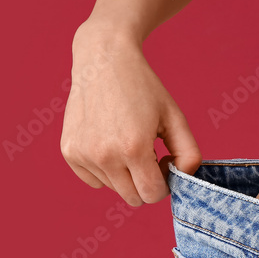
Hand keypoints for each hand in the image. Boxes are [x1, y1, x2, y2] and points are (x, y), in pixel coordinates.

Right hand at [60, 19, 201, 206]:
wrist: (103, 59)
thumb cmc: (143, 88)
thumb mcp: (175, 117)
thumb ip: (189, 153)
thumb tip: (183, 179)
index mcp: (133, 148)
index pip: (152, 194)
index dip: (164, 183)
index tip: (163, 162)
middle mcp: (104, 155)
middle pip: (133, 198)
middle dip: (145, 182)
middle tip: (148, 154)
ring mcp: (83, 154)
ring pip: (113, 189)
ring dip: (125, 175)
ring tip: (126, 142)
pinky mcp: (69, 151)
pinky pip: (93, 180)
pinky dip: (104, 170)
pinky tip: (108, 142)